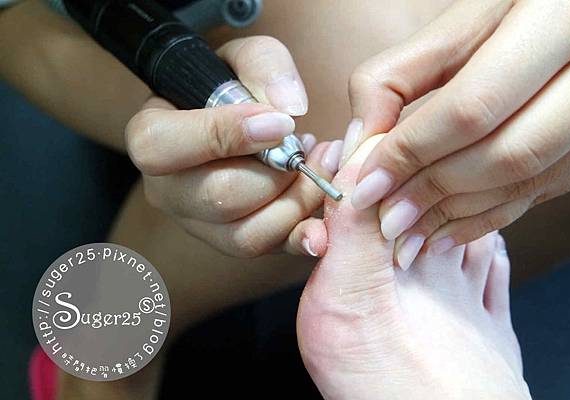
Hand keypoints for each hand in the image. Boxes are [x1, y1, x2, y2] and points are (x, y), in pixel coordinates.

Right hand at [125, 36, 341, 256]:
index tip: (282, 124)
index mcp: (151, 138)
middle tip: (312, 148)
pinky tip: (322, 224)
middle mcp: (168, 190)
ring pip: (245, 235)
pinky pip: (266, 252)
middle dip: (277, 174)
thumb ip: (263, 66)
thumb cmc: (234, 87)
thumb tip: (288, 110)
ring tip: (322, 167)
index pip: (165, 146)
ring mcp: (199, 223)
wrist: (236, 122)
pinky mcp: (232, 241)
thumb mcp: (244, 56)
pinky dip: (301, 239)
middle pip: (219, 197)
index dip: (227, 135)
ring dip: (296, 203)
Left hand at [343, 0, 569, 268]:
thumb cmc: (514, 11)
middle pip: (505, 154)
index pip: (471, 107)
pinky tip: (445, 230)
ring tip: (407, 235)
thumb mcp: (458, 24)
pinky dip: (488, 216)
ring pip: (527, 181)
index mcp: (559, 19)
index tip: (365, 185)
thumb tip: (362, 142)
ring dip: (458, 215)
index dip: (411, 152)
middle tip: (386, 220)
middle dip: (433, 193)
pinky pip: (544, 191)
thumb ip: (398, 76)